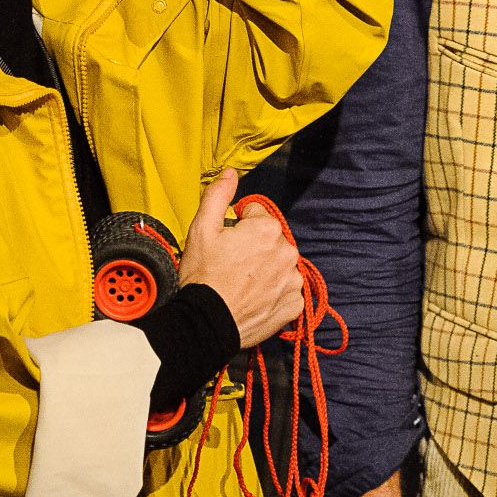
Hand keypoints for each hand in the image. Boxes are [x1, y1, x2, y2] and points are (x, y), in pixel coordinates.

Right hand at [177, 170, 303, 347]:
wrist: (206, 323)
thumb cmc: (203, 276)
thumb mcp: (202, 228)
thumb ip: (218, 195)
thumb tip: (230, 172)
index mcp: (268, 229)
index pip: (256, 215)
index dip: (238, 226)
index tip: (226, 243)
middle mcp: (287, 252)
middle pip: (271, 240)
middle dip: (255, 247)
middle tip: (232, 265)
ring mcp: (293, 280)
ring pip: (280, 265)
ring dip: (266, 269)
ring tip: (242, 283)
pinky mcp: (294, 304)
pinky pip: (287, 291)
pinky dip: (274, 293)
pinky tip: (254, 298)